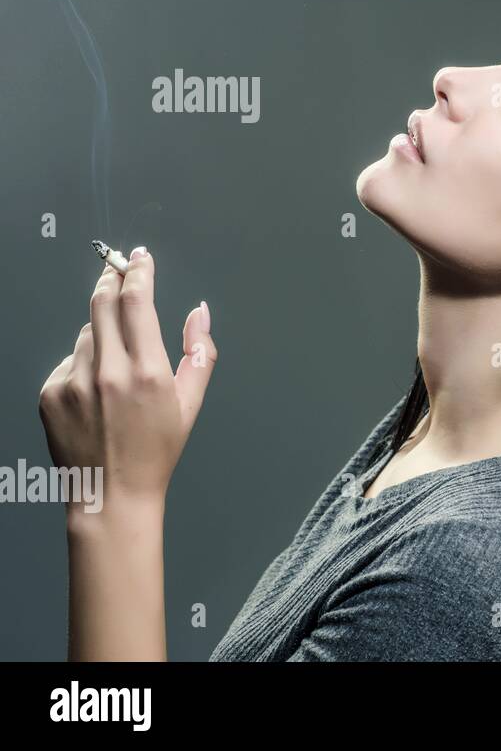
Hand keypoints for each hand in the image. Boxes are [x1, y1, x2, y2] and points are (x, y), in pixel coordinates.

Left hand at [38, 247, 216, 516]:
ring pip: (86, 333)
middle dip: (110, 277)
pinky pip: (68, 360)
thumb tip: (199, 310)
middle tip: (116, 263)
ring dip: (101, 330)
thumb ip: (200, 352)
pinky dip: (83, 362)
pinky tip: (95, 389)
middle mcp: (107, 372)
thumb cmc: (158, 450)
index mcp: (148, 372)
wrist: (111, 494)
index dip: (138, 271)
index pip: (137, 302)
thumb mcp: (191, 403)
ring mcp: (72, 382)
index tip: (140, 256)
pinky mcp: (49, 394)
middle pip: (102, 303)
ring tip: (116, 360)